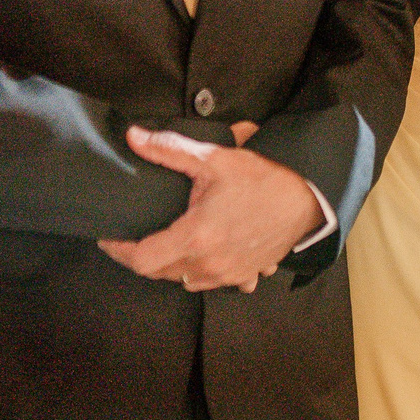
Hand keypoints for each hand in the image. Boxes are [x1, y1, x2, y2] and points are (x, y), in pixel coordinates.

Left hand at [96, 125, 323, 293]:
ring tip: (169, 241)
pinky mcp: (245, 276)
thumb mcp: (213, 158)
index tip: (110, 236)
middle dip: (142, 256)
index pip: (140, 259)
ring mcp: (228, 275)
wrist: (309, 200)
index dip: (118, 250)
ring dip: (172, 265)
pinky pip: (216, 283)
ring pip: (184, 280)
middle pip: (158, 272)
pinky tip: (210, 254)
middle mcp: (208, 264)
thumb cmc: (263, 179)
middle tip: (135, 235)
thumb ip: (169, 150)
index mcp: (195, 237)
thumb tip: (134, 137)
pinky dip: (206, 272)